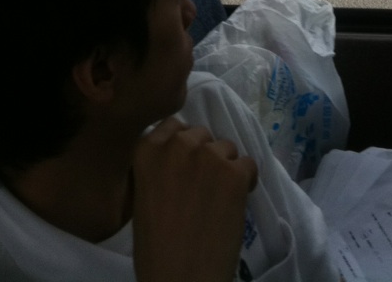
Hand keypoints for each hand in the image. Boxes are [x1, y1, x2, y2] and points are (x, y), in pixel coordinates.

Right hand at [132, 117, 257, 281]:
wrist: (179, 280)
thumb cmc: (155, 247)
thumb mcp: (142, 195)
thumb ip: (159, 167)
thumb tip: (178, 157)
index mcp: (146, 150)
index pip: (173, 125)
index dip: (183, 145)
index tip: (184, 166)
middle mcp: (178, 144)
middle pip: (201, 135)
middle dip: (204, 156)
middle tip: (202, 187)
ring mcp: (208, 156)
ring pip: (226, 148)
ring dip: (225, 168)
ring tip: (217, 200)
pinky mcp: (235, 173)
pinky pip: (248, 164)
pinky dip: (245, 181)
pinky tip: (234, 204)